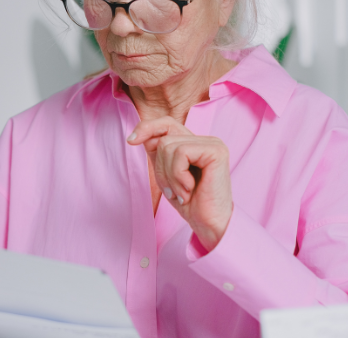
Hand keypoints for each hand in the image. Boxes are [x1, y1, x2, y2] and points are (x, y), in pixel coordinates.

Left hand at [127, 116, 232, 251]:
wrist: (209, 224)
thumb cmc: (189, 202)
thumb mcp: (166, 173)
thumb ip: (157, 153)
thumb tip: (136, 135)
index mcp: (194, 144)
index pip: (166, 124)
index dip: (147, 128)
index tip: (131, 140)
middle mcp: (205, 140)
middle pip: (163, 139)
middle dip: (160, 168)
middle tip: (173, 190)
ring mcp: (213, 144)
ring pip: (169, 146)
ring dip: (170, 176)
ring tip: (183, 192)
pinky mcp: (216, 151)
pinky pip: (181, 153)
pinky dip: (178, 175)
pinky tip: (190, 189)